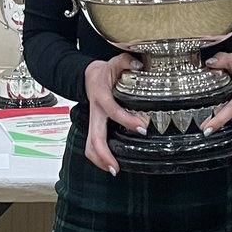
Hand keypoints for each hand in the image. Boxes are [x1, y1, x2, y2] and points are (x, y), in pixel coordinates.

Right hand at [83, 54, 149, 175]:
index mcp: (102, 98)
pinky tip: (110, 164)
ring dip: (99, 160)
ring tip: (114, 170)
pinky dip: (99, 157)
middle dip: (104, 154)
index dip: (127, 120)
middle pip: (94, 138)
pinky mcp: (95, 127)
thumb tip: (139, 65)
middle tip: (117, 167)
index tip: (142, 127)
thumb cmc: (105, 72)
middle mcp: (96, 113)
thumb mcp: (116, 63)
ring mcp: (93, 121)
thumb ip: (127, 61)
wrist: (88, 76)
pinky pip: (91, 145)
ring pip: (89, 145)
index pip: (113, 112)